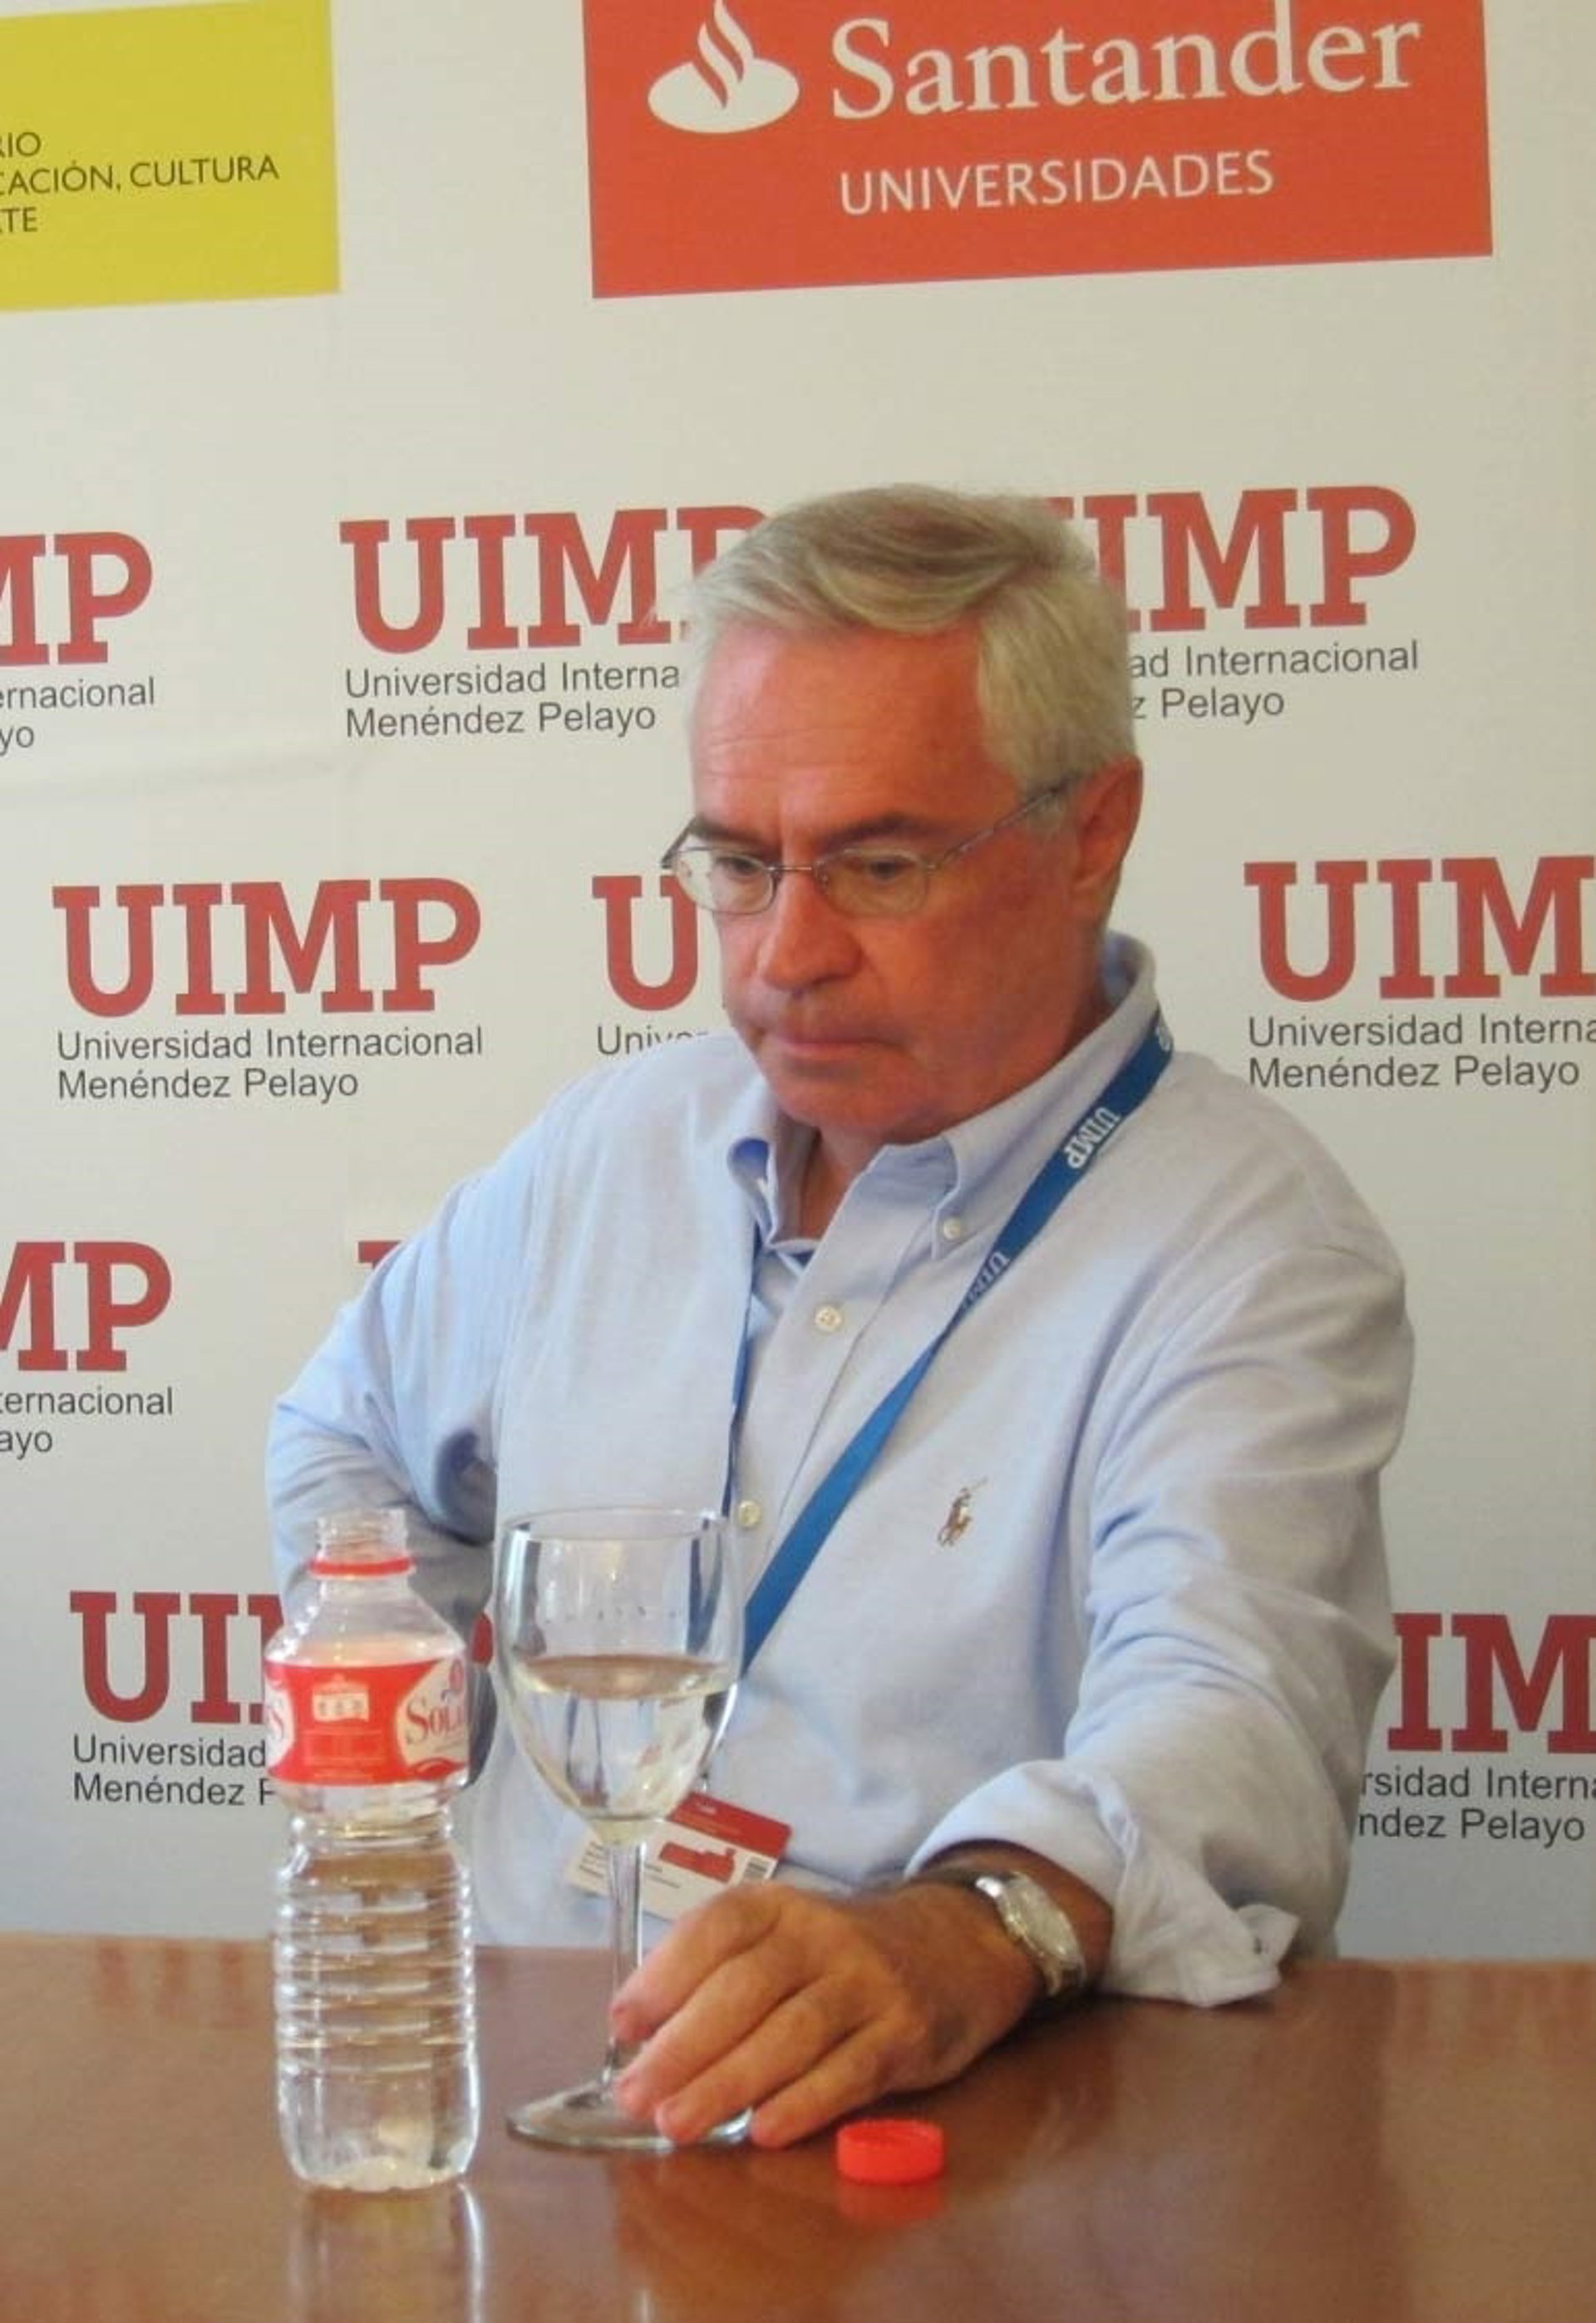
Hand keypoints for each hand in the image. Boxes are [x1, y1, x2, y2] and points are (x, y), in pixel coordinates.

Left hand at [607, 1874, 1047, 2149]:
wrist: (957, 1945)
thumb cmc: (842, 1954)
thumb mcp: (785, 1936)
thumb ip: (721, 1974)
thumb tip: (638, 2034)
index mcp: (779, 1907)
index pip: (716, 1930)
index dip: (664, 1975)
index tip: (622, 2025)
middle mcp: (821, 1935)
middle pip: (745, 1989)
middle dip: (683, 2046)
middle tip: (636, 2096)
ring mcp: (868, 1983)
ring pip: (791, 2034)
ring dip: (728, 2082)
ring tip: (678, 2124)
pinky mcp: (905, 2033)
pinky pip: (849, 2071)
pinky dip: (803, 2102)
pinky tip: (762, 2130)